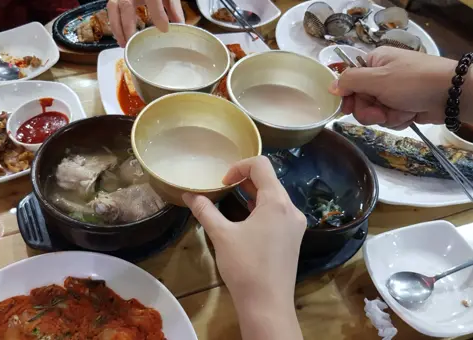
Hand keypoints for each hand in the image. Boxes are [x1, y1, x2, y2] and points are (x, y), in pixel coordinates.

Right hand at [107, 0, 184, 46]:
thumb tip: (179, 25)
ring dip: (117, 28)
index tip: (164, 29)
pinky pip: (111, 9)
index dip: (158, 14)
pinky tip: (121, 36)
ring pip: (114, 8)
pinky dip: (114, 24)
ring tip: (124, 43)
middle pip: (126, 5)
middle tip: (134, 43)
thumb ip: (173, 8)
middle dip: (128, 26)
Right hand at [182, 156, 305, 303]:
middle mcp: (291, 209)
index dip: (239, 167)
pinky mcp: (293, 238)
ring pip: (274, 197)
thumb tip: (188, 195)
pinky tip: (246, 220)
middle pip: (270, 180)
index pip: (262, 166)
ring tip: (232, 201)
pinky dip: (261, 209)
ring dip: (253, 194)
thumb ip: (205, 210)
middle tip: (223, 189)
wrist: (267, 304)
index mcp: (277, 202)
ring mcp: (295, 225)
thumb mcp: (221, 235)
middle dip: (245, 180)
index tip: (222, 183)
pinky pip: (278, 213)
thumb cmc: (245, 266)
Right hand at [329, 46, 457, 129]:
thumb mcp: (377, 79)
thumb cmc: (413, 81)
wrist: (451, 94)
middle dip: (370, 111)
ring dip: (386, 116)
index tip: (348, 109)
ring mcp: (393, 93)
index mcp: (374, 63)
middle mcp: (381, 77)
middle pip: (360, 101)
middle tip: (381, 111)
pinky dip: (398, 119)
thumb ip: (350, 81)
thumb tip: (330, 86)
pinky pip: (389, 119)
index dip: (347, 97)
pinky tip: (409, 114)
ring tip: (402, 111)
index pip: (348, 82)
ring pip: (374, 113)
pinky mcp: (403, 106)